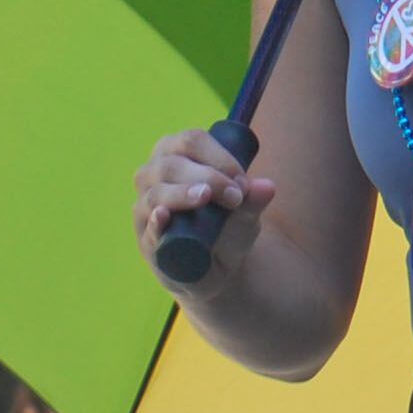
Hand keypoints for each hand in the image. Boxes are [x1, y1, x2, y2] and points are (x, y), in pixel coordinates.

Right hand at [132, 123, 276, 282]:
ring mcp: (146, 208)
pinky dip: (155, 221)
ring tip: (204, 196)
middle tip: (235, 195)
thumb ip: (254, 200)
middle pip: (172, 164)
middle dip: (207, 176)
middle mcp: (154, 176)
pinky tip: (164, 215)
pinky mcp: (145, 240)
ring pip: (156, 193)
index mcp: (177, 155)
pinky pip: (146, 227)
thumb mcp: (245, 214)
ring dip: (181, 193)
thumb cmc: (227, 229)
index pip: (191, 141)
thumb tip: (267, 187)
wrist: (217, 270)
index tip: (242, 181)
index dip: (218, 156)